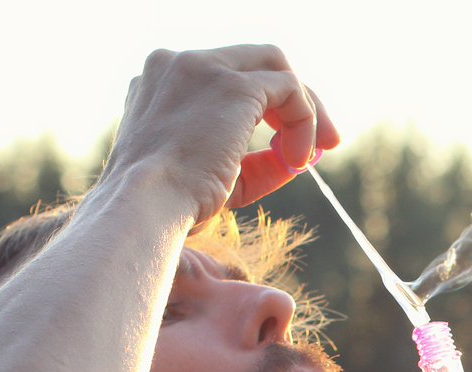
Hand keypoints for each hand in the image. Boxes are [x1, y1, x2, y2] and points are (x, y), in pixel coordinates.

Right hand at [101, 45, 340, 226]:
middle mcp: (175, 64)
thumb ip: (251, 162)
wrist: (146, 208)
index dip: (264, 106)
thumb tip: (293, 160)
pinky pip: (291, 89)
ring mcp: (202, 69)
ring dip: (307, 110)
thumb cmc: (170, 206)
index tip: (287, 144)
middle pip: (255, 62)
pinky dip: (305, 123)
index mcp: (159, 83)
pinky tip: (296, 159)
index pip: (223, 76)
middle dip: (296, 100)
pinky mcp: (232, 85)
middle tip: (326, 141)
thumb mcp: (212, 178)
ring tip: (312, 154)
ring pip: (276, 69)